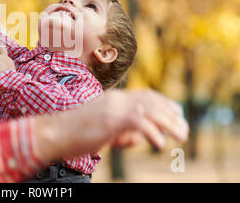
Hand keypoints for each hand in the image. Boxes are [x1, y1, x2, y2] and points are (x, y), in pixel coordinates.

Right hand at [34, 89, 188, 162]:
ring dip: (169, 123)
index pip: (144, 96)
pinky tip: (159, 144)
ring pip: (149, 110)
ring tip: (182, 136)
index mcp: (113, 99)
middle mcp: (116, 100)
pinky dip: (152, 133)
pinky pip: (138, 123)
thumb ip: (121, 130)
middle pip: (150, 102)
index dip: (164, 103)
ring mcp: (112, 108)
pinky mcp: (110, 120)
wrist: (55, 133)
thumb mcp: (102, 130)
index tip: (177, 112)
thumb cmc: (76, 134)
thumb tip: (138, 138)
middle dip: (171, 114)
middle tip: (184, 128)